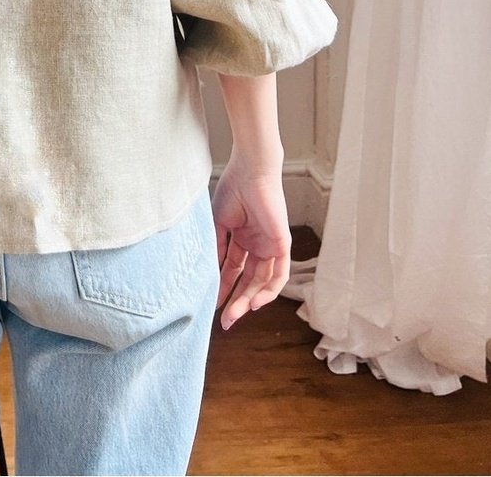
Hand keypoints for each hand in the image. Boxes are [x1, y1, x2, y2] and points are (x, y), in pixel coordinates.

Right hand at [211, 153, 291, 328]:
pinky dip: (269, 290)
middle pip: (248, 280)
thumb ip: (216, 249)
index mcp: (241, 236)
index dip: (223, 287)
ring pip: (262, 281)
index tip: (212, 306)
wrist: (250, 170)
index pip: (233, 269)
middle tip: (224, 321)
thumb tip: (209, 276)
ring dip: (248, 300)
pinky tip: (254, 303)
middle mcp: (256, 243)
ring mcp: (270, 244)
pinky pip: (279, 274)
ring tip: (234, 316)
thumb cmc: (233, 188)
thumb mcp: (218, 224)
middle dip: (236, 301)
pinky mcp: (282, 244)